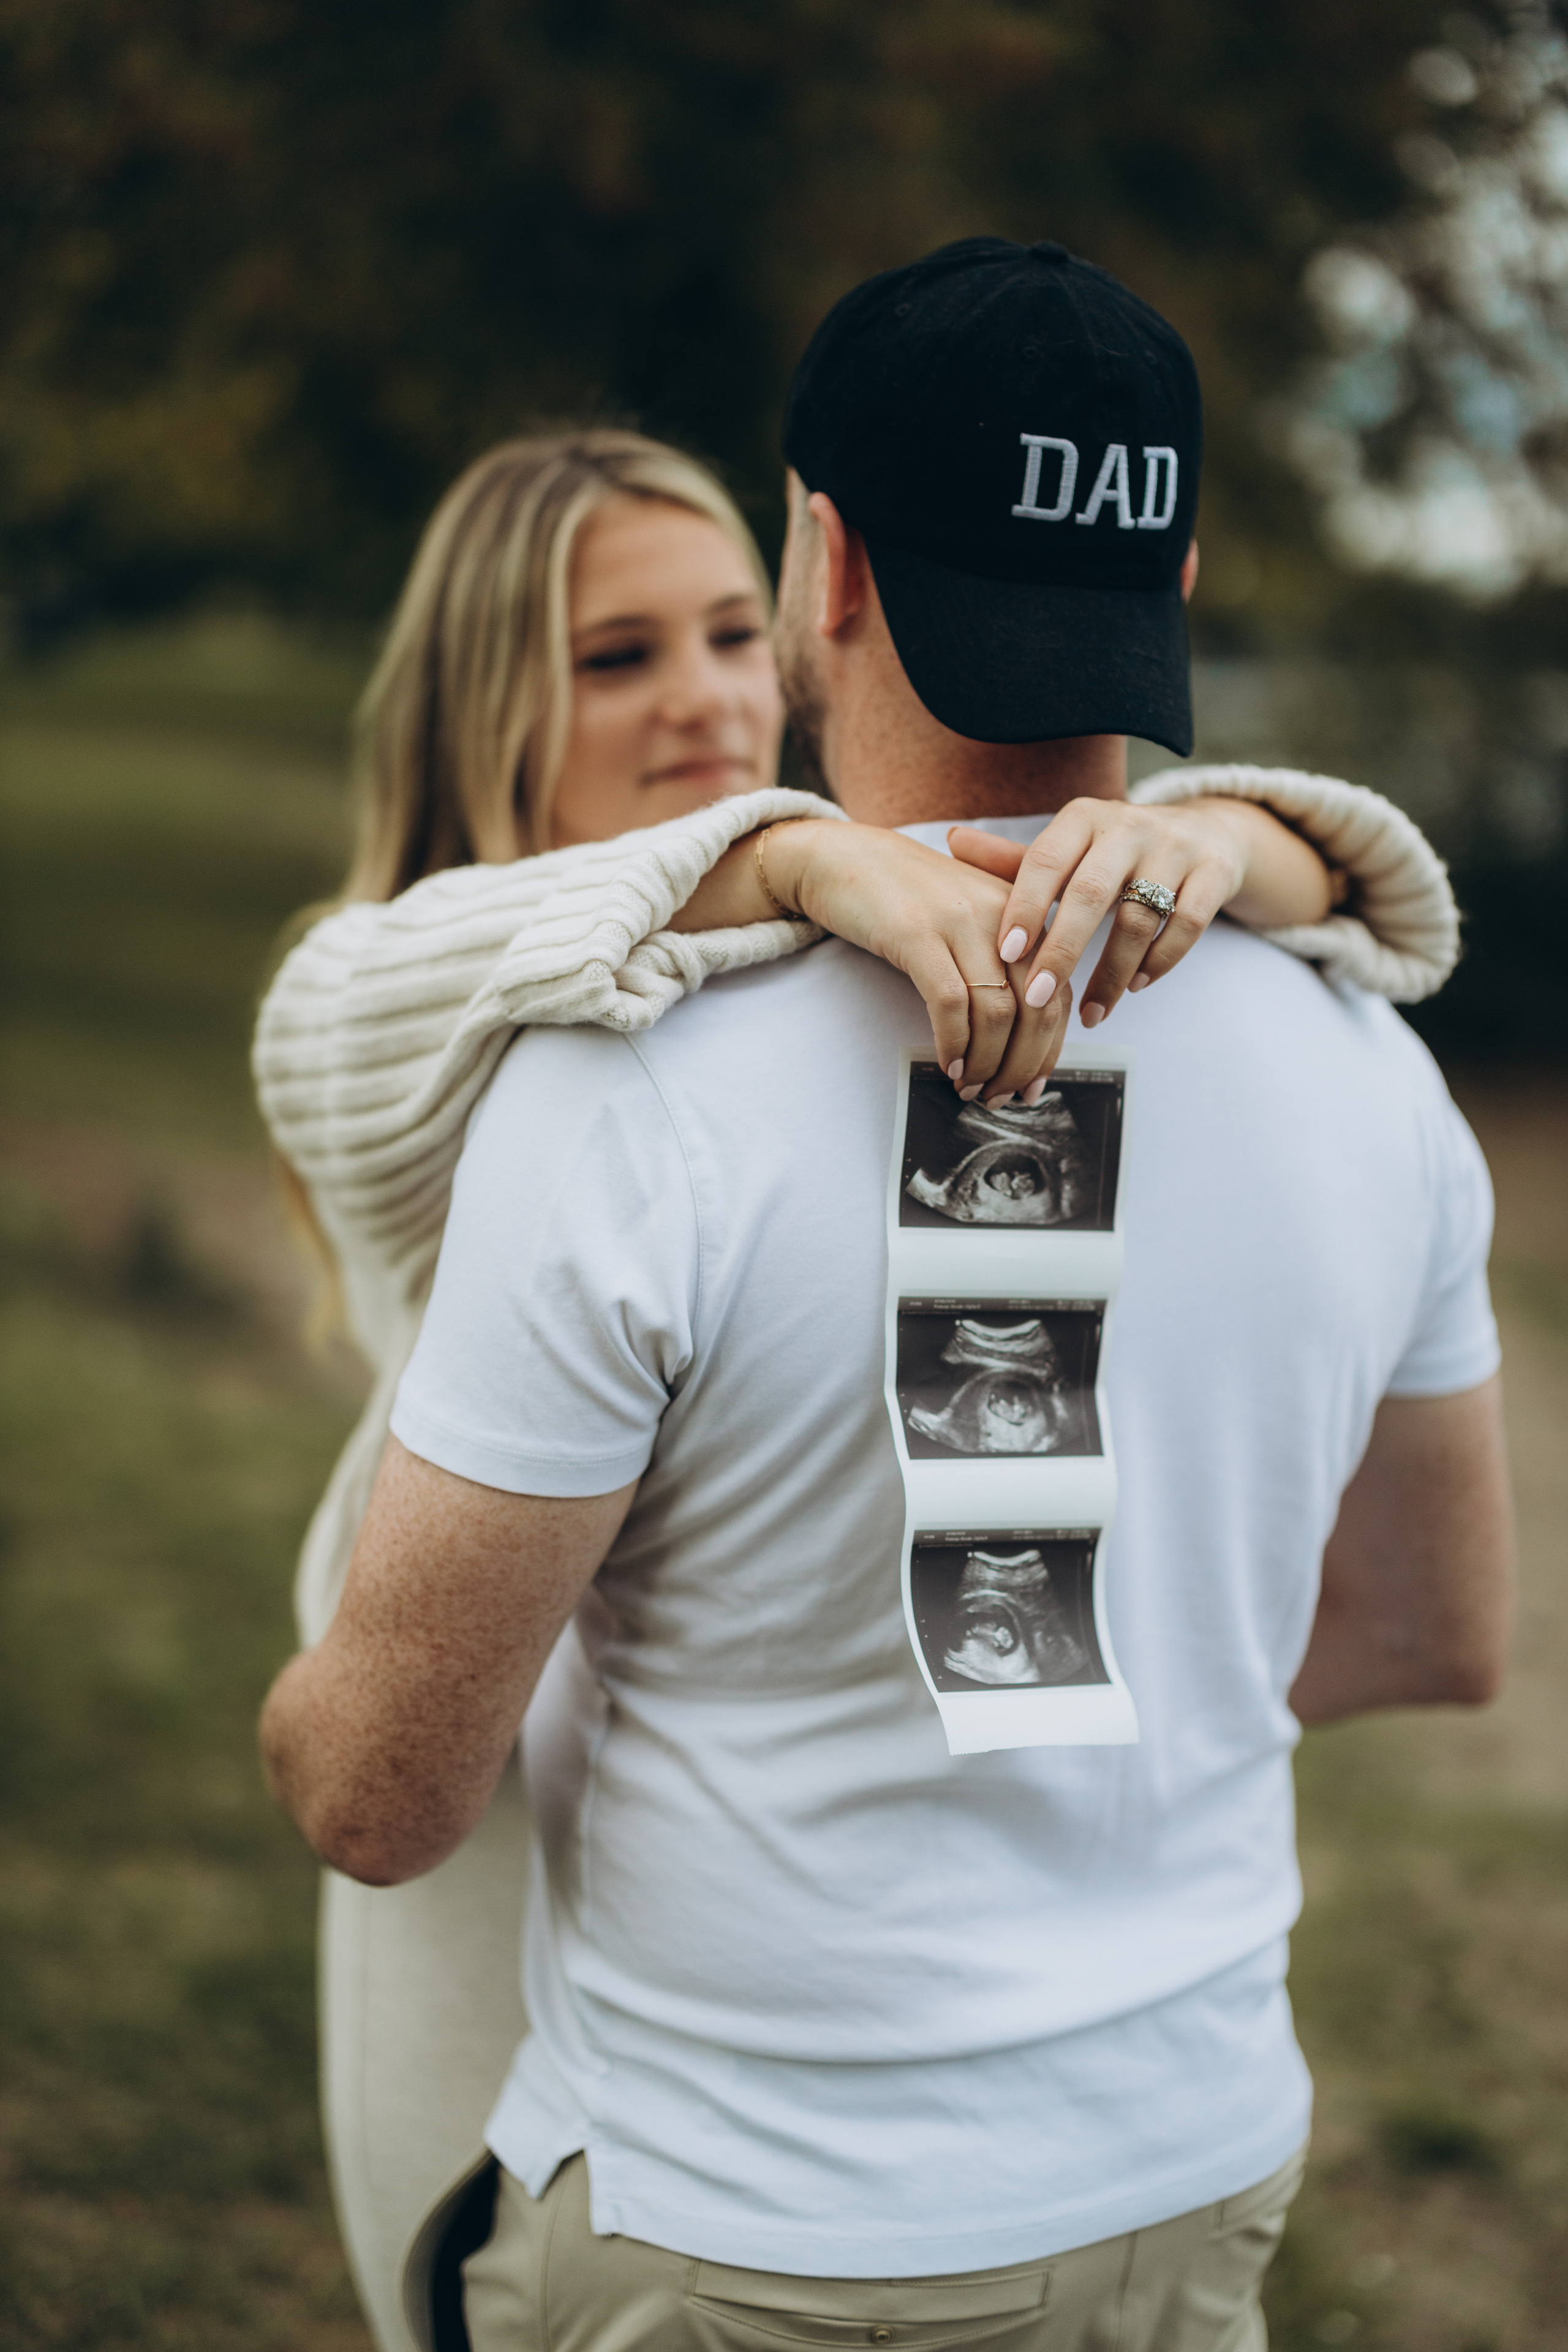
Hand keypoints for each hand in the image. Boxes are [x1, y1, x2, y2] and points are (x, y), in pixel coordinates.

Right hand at [766, 820, 1071, 1100]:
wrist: (844, 856)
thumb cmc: (908, 896)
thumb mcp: (971, 919)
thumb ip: (1002, 963)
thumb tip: (1021, 1040)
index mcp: (1024, 914)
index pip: (1056, 993)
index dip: (1049, 1049)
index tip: (1032, 1086)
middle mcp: (1003, 915)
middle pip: (1036, 1008)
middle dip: (1021, 1065)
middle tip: (1000, 1097)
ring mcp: (960, 921)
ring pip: (997, 1012)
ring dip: (987, 1063)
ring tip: (971, 1087)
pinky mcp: (917, 932)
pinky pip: (949, 1003)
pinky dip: (953, 1043)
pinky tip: (947, 1063)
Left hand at [948, 796, 1332, 1028]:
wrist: (1206, 832)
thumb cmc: (1115, 851)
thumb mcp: (1069, 848)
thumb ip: (1014, 859)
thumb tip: (950, 841)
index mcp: (1083, 819)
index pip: (1044, 860)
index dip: (1024, 907)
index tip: (1005, 953)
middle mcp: (1128, 826)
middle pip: (1090, 894)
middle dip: (1061, 952)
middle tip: (1036, 999)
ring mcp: (1175, 847)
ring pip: (1139, 918)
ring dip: (1111, 973)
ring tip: (1088, 1013)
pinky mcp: (1213, 872)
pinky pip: (1185, 924)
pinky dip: (1159, 962)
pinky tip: (1136, 986)